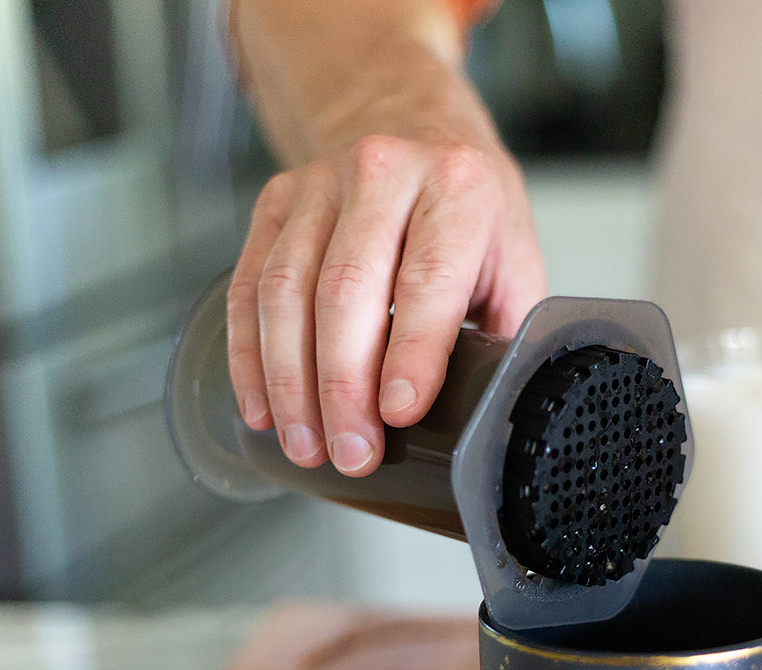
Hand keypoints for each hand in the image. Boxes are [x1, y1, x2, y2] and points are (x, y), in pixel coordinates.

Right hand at [225, 134, 545, 475]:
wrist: (414, 125)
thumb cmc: (470, 212)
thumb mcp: (513, 259)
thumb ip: (505, 331)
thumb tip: (488, 420)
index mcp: (458, 188)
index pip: (427, 279)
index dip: (410, 352)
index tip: (398, 414)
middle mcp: (384, 173)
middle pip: (347, 290)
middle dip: (343, 387)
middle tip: (351, 452)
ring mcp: (319, 184)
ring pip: (286, 291)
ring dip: (290, 382)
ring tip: (306, 444)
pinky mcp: (275, 202)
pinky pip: (248, 287)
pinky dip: (250, 356)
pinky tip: (263, 408)